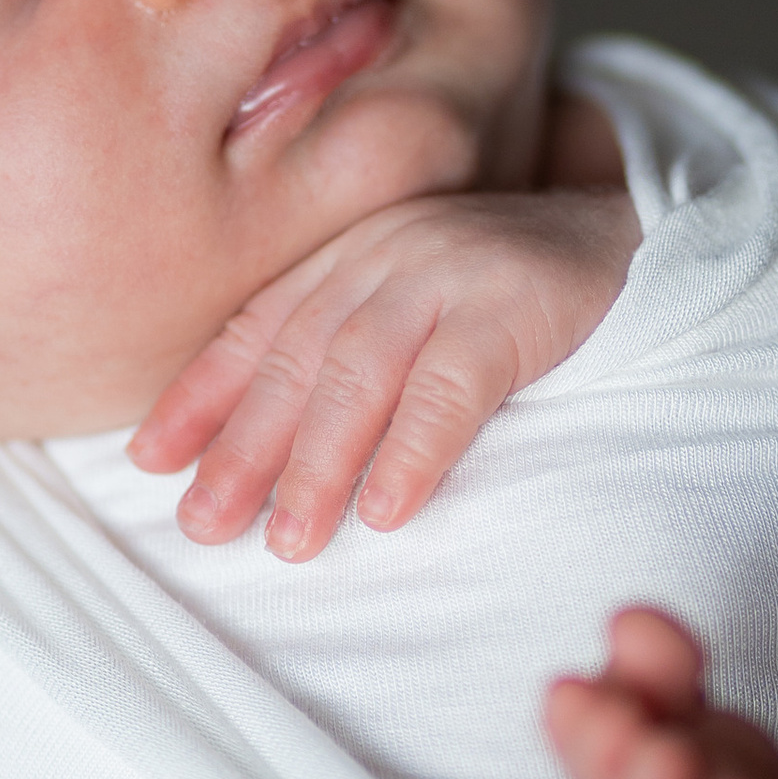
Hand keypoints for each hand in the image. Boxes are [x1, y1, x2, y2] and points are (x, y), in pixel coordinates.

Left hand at [128, 184, 641, 562]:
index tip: (148, 461)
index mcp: (347, 257)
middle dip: (245, 447)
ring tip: (292, 541)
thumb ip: (335, 347)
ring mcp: (450, 275)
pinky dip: (416, 449)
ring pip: (364, 372)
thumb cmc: (499, 294)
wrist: (629, 237)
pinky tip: (389, 510)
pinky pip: (456, 384)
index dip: (201, 394)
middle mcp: (384, 257)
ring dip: (320, 462)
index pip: (258, 328)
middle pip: (299, 359)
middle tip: (204, 526)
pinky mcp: (518, 305)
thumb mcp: (403, 305)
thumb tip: (248, 448)